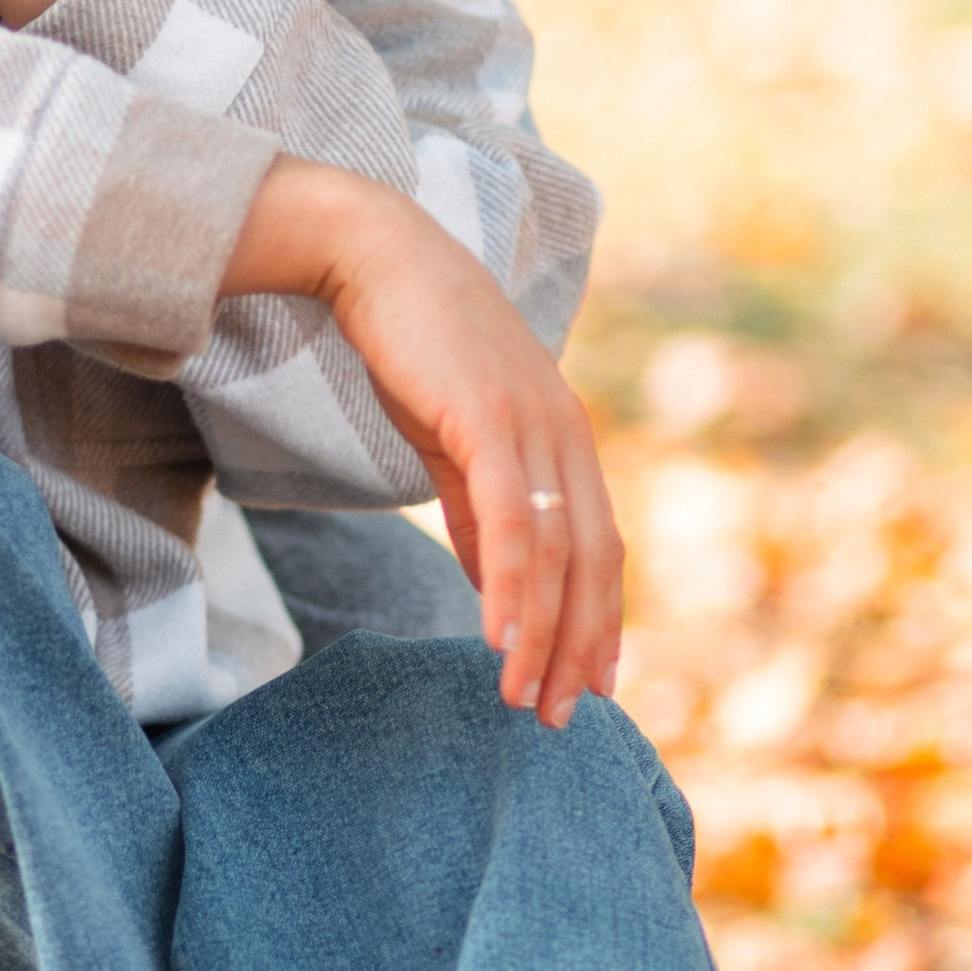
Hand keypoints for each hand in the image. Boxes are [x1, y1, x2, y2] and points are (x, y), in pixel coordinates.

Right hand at [225, 161, 620, 726]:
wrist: (372, 255)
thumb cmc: (411, 342)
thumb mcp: (453, 439)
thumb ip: (478, 510)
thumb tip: (496, 583)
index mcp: (564, 437)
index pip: (598, 547)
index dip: (599, 621)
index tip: (589, 686)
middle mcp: (565, 433)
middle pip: (592, 561)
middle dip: (580, 646)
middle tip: (559, 715)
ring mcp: (533, 424)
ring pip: (556, 552)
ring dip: (544, 635)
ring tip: (523, 697)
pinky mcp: (489, 419)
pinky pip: (511, 522)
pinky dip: (512, 586)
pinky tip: (501, 638)